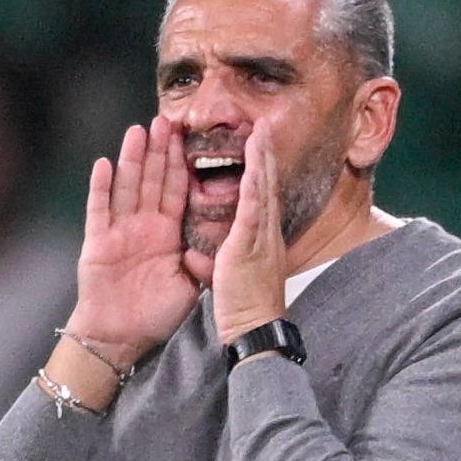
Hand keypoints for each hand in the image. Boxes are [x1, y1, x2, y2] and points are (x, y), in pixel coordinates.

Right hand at [67, 117, 205, 363]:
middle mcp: (143, 226)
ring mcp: (119, 232)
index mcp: (166, 233)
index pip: (176, 190)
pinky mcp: (97, 244)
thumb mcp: (189, 286)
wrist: (121, 338)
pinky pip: (99, 211)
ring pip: (127, 187)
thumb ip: (203, 262)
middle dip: (158, 151)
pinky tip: (104, 164)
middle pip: (151, 180)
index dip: (181, 164)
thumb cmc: (155, 314)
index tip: (189, 137)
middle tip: (166, 120)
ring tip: (138, 131)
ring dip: (132, 159)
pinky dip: (100, 189)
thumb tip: (223, 248)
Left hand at [213, 119, 287, 342]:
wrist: (255, 332)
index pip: (257, 197)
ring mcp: (260, 239)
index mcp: (257, 239)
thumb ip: (213, 260)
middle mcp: (264, 234)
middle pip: (264, 186)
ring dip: (262, 161)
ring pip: (262, 192)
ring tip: (260, 134)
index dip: (258, 171)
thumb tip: (196, 254)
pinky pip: (253, 212)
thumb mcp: (225, 278)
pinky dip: (254, 187)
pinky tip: (255, 168)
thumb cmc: (242, 309)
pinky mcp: (251, 247)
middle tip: (263, 128)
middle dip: (264, 155)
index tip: (257, 147)